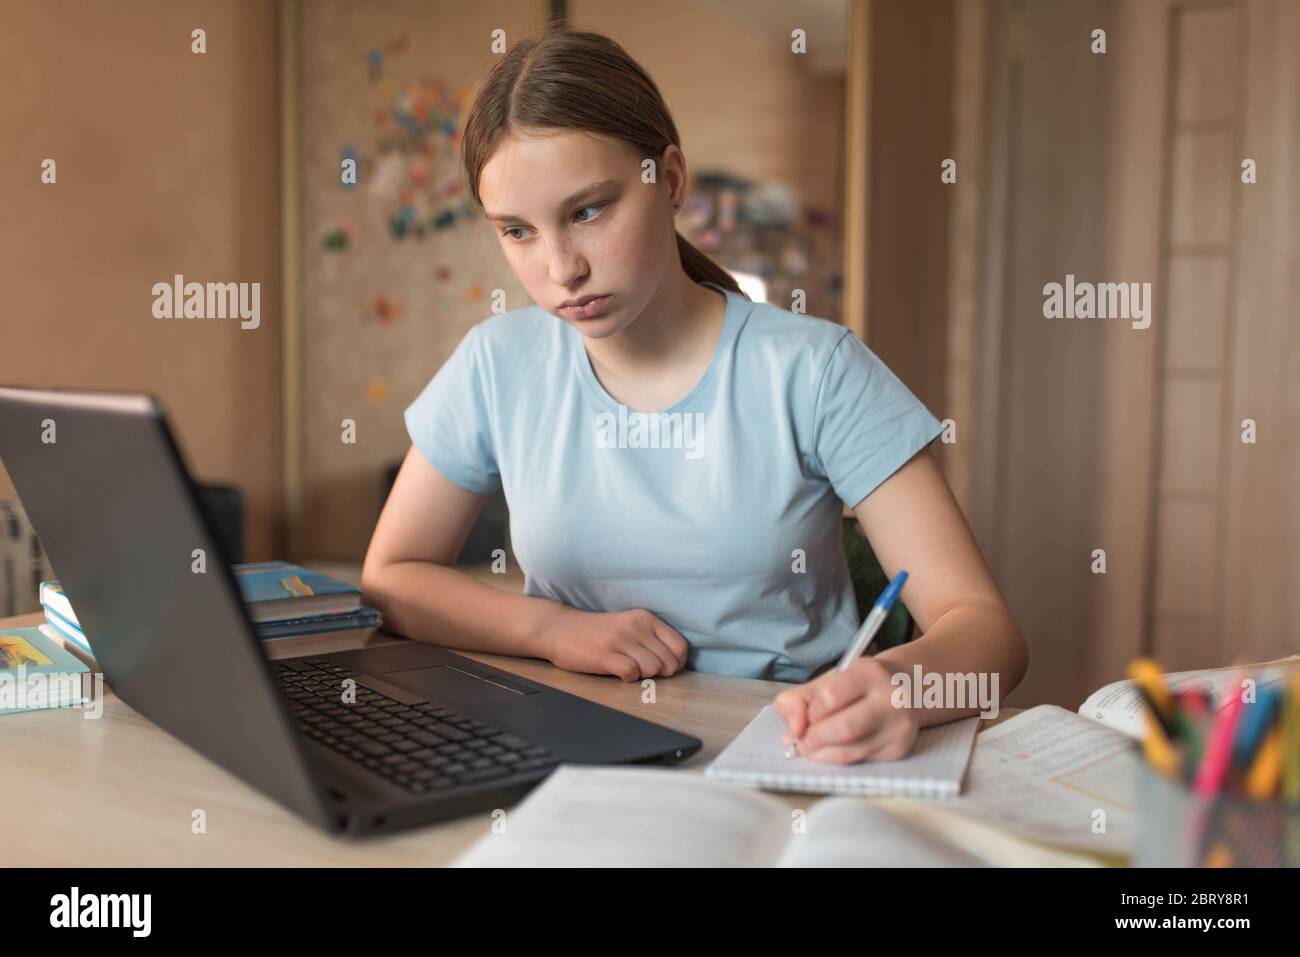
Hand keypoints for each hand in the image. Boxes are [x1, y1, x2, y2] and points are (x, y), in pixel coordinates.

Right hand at [539, 606, 688, 680]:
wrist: (560, 629)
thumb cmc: (598, 633)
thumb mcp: (630, 626)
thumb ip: (652, 640)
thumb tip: (676, 665)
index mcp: (646, 618)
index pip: (680, 646)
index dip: (676, 664)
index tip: (663, 669)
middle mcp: (636, 626)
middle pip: (669, 663)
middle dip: (660, 674)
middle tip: (642, 670)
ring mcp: (620, 639)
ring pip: (653, 669)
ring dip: (643, 676)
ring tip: (627, 668)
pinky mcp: (605, 654)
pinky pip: (631, 673)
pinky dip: (627, 678)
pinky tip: (617, 672)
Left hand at [773, 656, 919, 762]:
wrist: (905, 689)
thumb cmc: (857, 685)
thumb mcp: (827, 681)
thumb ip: (798, 700)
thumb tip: (789, 735)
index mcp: (869, 672)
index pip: (831, 696)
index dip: (810, 712)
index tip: (804, 717)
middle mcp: (891, 698)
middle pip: (845, 727)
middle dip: (814, 738)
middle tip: (802, 741)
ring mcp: (898, 726)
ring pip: (851, 750)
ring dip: (822, 753)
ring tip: (811, 747)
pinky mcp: (899, 748)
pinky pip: (860, 760)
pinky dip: (838, 758)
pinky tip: (832, 750)